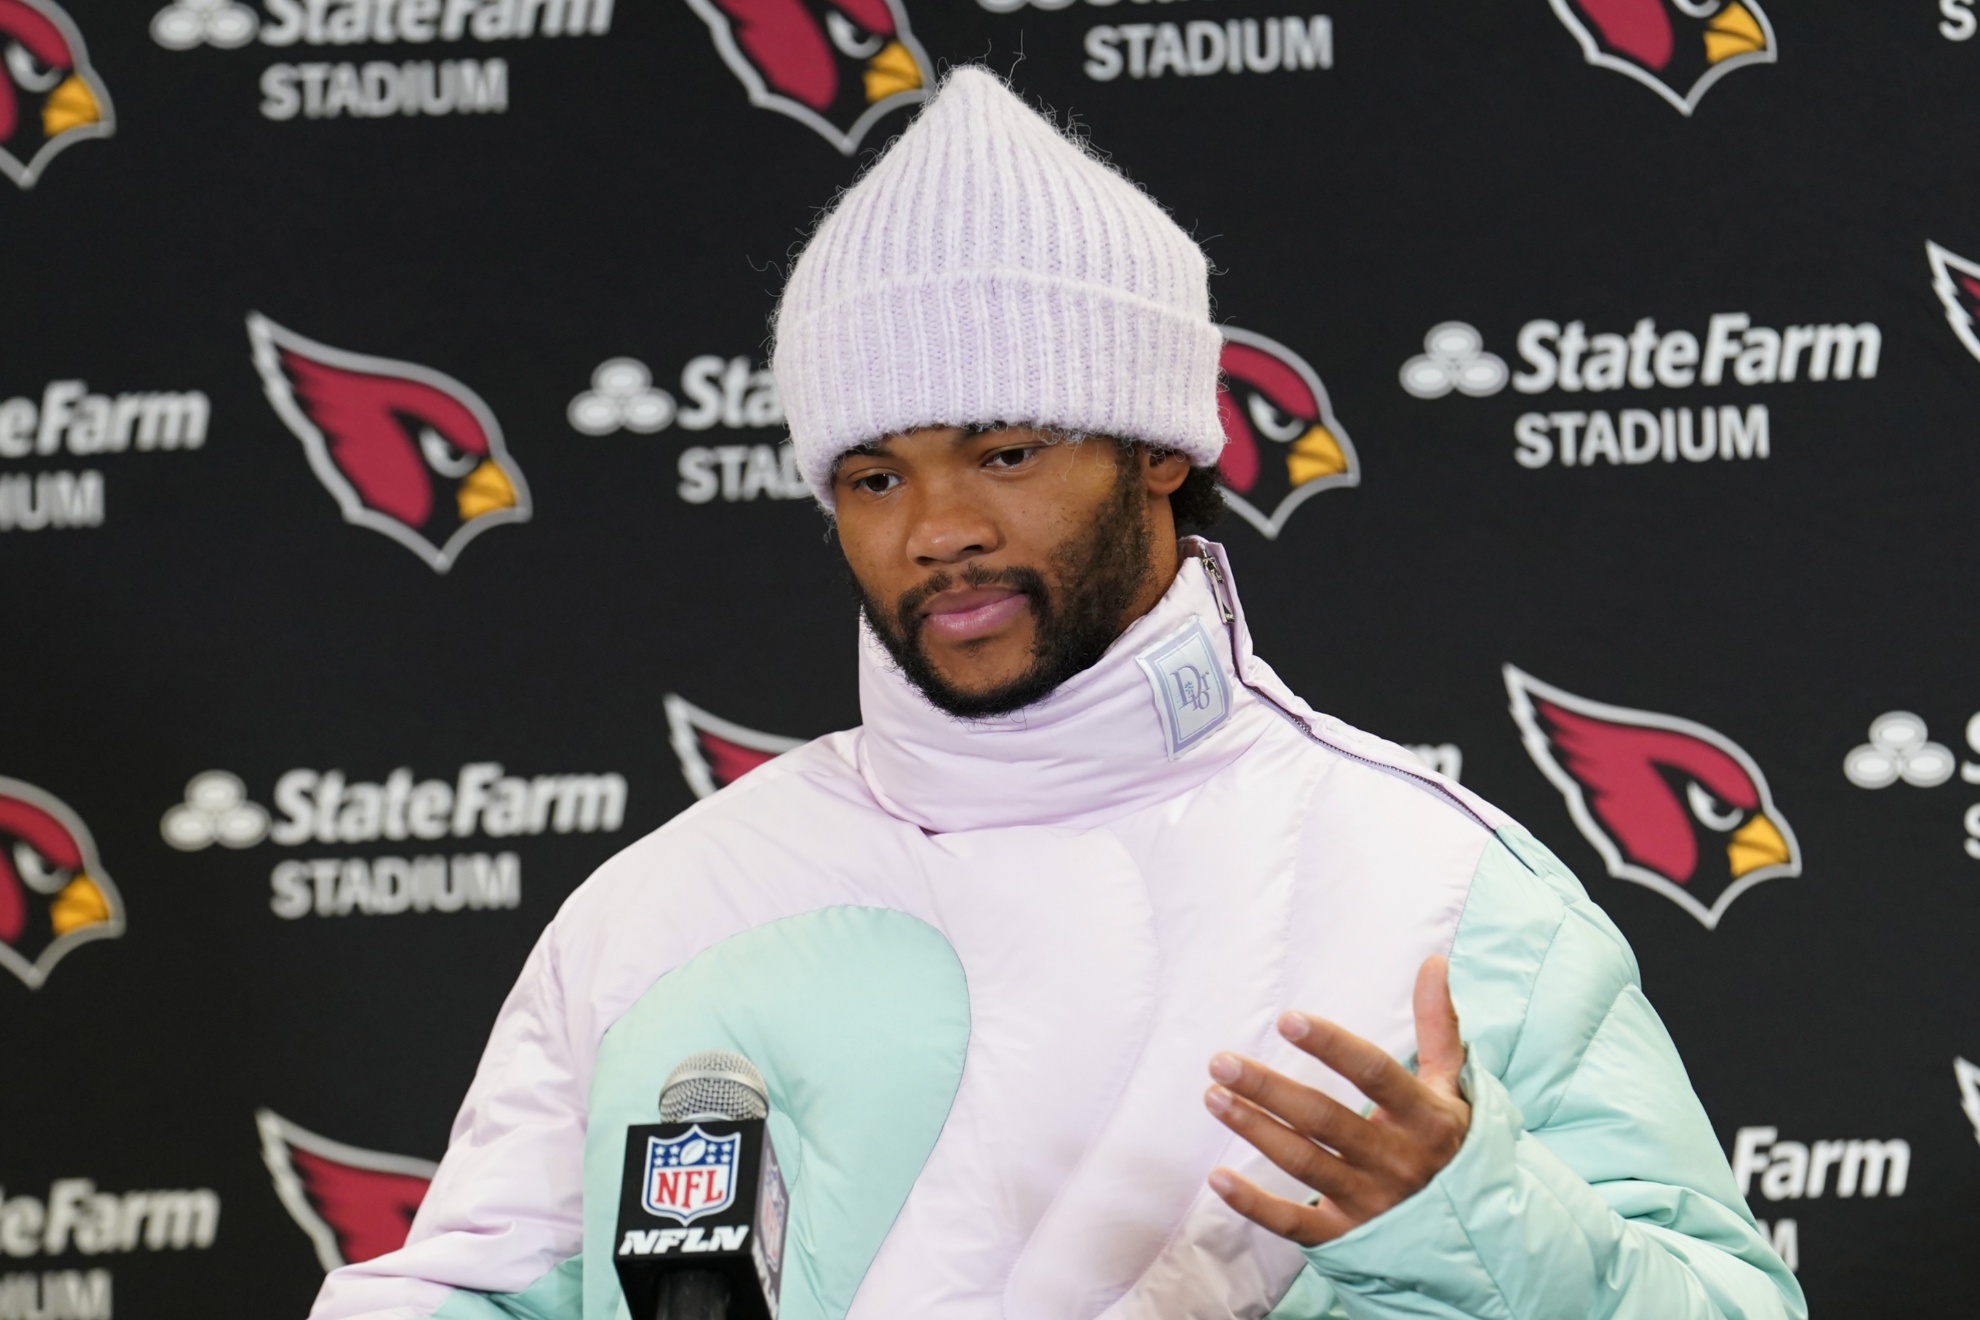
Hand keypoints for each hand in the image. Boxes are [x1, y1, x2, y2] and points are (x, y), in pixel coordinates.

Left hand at [1203, 954, 1469, 1245]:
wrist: (1478, 1236)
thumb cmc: (1451, 1145)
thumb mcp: (1452, 1087)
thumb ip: (1438, 1026)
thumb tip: (1434, 961)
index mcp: (1424, 1117)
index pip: (1372, 1073)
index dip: (1330, 1045)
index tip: (1286, 1019)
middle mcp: (1396, 1159)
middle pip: (1324, 1119)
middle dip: (1268, 1088)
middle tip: (1220, 1062)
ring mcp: (1371, 1202)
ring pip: (1304, 1163)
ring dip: (1254, 1129)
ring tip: (1213, 1097)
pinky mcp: (1349, 1237)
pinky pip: (1296, 1224)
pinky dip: (1255, 1204)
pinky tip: (1217, 1178)